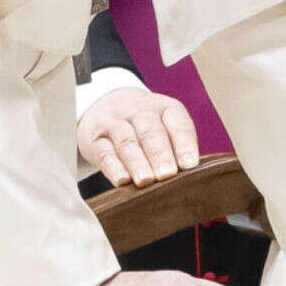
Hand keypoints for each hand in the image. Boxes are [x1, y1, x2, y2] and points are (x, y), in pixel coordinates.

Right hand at [77, 86, 199, 186]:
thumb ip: (177, 149)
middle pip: (151, 131)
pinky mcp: (94, 139)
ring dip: (137, 162)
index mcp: (164, 108)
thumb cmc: (143, 127)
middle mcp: (138, 111)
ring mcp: (114, 123)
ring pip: (127, 141)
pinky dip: (114, 167)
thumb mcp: (163, 127)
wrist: (103, 105)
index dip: (184, 143)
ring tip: (146, 180)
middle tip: (167, 174)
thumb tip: (190, 179)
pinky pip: (104, 153)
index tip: (190, 165)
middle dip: (160, 154)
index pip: (177, 122)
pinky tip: (122, 181)